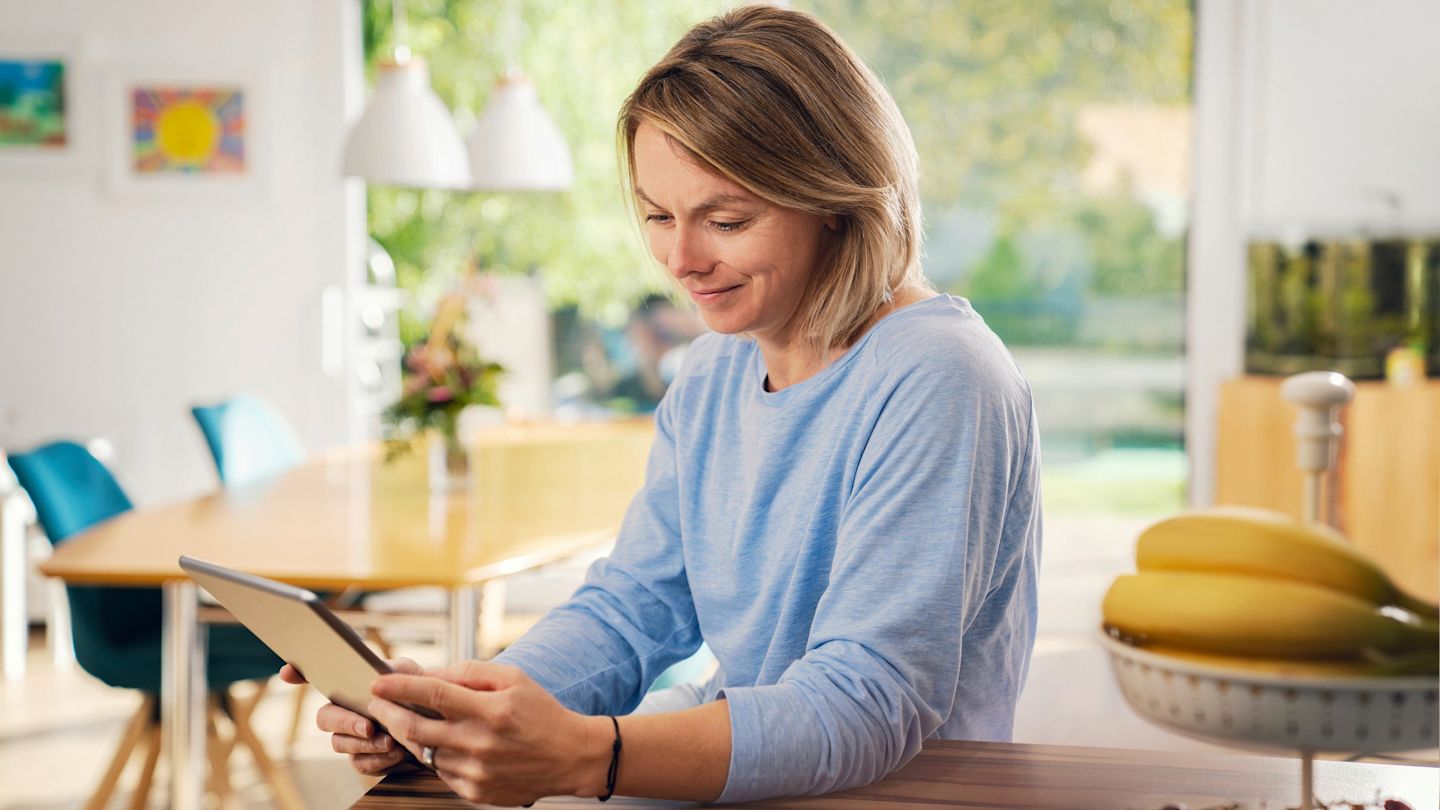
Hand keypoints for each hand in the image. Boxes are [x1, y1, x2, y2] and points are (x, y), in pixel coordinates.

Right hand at [280, 657, 426, 775]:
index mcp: (352, 686)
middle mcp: (345, 711)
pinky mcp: (364, 759)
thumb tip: (379, 672)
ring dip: (365, 744)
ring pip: (340, 744)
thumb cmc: (421, 697)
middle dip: (344, 722)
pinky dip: (378, 760)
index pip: (317, 677)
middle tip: (368, 727)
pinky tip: (397, 754)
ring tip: (390, 741)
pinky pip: (359, 764)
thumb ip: (397, 670)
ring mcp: (351, 737)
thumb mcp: (414, 676)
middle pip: (324, 718)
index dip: (298, 673)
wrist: (441, 728)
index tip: (287, 672)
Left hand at [368, 661, 613, 805]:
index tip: (378, 681)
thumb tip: (430, 673)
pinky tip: (448, 744)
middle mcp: (479, 743)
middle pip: (415, 728)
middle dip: (388, 713)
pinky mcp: (475, 792)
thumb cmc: (541, 713)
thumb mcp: (513, 679)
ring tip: (414, 721)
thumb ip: (470, 672)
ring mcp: (475, 772)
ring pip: (425, 752)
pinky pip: (440, 772)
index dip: (400, 687)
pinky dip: (436, 756)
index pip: (433, 694)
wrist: (570, 757)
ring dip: (413, 736)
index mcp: (490, 710)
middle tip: (377, 703)